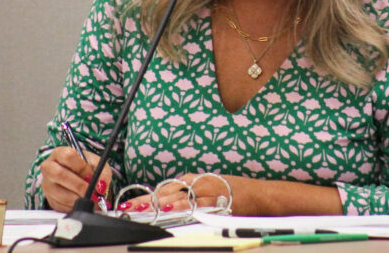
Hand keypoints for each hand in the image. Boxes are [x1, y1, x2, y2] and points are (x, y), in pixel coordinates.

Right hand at [40, 146, 111, 211]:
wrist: (79, 177)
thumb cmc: (86, 167)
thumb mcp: (97, 165)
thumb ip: (102, 173)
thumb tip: (101, 186)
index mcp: (60, 153)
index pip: (68, 156)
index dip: (81, 168)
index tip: (91, 176)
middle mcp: (49, 167)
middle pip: (59, 174)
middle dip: (79, 185)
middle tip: (92, 192)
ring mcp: (47, 184)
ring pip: (59, 193)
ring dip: (78, 198)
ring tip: (89, 198)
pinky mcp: (49, 199)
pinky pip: (60, 205)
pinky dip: (74, 206)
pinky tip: (81, 202)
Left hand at [118, 173, 254, 214]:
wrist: (258, 195)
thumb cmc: (233, 190)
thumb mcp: (208, 185)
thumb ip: (189, 191)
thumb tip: (167, 199)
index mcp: (195, 179)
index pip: (166, 187)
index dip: (148, 196)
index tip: (132, 203)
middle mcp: (199, 183)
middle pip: (168, 192)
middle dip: (148, 201)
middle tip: (130, 207)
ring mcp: (207, 193)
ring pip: (179, 198)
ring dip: (160, 204)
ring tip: (143, 210)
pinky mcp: (216, 204)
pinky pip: (196, 206)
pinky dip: (183, 207)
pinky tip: (171, 210)